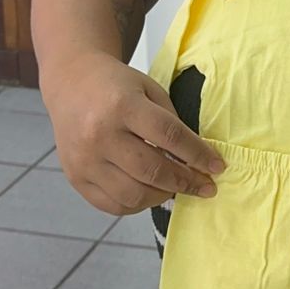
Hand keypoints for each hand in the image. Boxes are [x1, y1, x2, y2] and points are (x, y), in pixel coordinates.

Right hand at [43, 54, 224, 215]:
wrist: (71, 83)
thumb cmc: (116, 86)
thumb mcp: (148, 89)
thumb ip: (170, 123)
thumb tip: (197, 160)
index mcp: (122, 106)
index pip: (169, 137)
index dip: (198, 155)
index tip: (218, 167)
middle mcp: (100, 135)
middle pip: (153, 170)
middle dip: (186, 182)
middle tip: (206, 186)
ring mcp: (85, 160)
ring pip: (134, 194)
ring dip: (164, 195)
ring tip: (177, 187)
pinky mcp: (76, 178)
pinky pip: (113, 204)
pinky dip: (138, 204)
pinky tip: (151, 193)